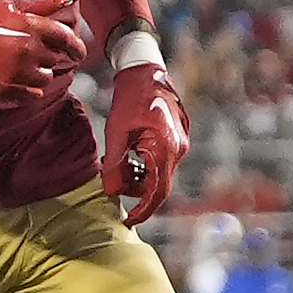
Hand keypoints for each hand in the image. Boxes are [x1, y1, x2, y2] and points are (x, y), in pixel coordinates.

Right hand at [0, 0, 83, 98]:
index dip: (76, 47)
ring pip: (46, 78)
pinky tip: (17, 79)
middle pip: (56, 59)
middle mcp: (29, 51)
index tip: (77, 51)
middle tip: (31, 50)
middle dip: (48, 55)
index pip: (69, 40)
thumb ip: (44, 4)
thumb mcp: (10, 6)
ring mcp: (19, 73)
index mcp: (33, 28)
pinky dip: (30, 89)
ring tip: (21, 64)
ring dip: (39, 72)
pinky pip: (33, 94)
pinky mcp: (8, 90)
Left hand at [102, 63, 190, 226]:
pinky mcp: (178, 140)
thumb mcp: (116, 131)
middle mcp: (179, 149)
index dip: (143, 210)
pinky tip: (132, 157)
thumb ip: (114, 164)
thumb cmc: (130, 97)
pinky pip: (163, 163)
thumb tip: (111, 192)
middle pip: (160, 186)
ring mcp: (181, 144)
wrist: (146, 70)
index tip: (128, 222)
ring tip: (120, 166)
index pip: (158, 191)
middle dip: (138, 193)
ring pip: (161, 175)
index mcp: (166, 147)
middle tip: (116, 189)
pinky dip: (148, 167)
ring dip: (141, 179)